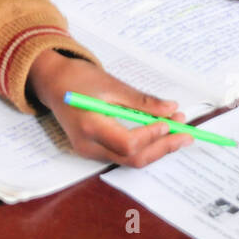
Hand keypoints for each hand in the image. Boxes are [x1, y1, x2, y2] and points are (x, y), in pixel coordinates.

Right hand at [26, 51, 192, 167]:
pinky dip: (144, 146)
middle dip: (163, 147)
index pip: (128, 143)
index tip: (170, 121)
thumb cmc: (78, 78)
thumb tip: (170, 109)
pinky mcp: (93, 150)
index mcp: (90, 126)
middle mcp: (88, 145)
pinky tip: (159, 134)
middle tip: (186, 132)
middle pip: (132, 158)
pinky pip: (123, 154)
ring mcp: (89, 151)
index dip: (152, 135)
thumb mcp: (112, 85)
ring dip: (156, 147)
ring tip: (177, 130)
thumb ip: (141, 100)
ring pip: (130, 160)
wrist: (52, 82)